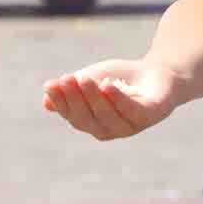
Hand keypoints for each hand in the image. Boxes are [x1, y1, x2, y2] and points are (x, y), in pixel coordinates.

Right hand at [43, 60, 180, 141]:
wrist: (156, 72)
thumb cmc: (120, 79)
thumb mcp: (91, 81)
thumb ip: (71, 91)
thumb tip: (45, 103)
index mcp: (93, 124)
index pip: (73, 116)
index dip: (60, 102)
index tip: (51, 84)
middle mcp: (110, 130)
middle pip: (87, 119)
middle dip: (75, 99)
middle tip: (67, 79)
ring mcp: (130, 126)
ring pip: (107, 116)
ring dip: (93, 98)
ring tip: (84, 78)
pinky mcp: (149, 116)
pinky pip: (130, 111)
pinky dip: (117, 99)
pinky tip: (107, 85)